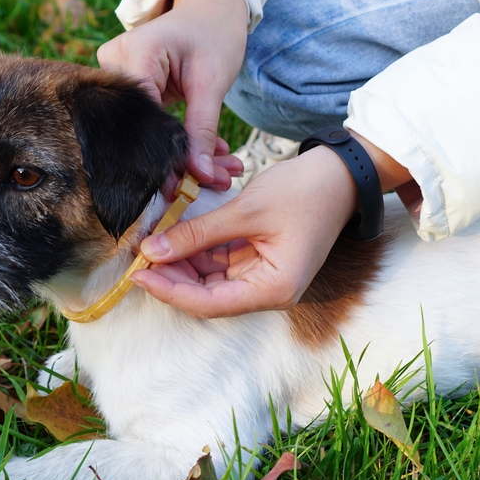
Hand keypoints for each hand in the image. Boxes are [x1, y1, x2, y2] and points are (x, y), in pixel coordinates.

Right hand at [97, 0, 247, 189]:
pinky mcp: (129, 88)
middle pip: (142, 128)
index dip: (164, 155)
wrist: (210, 12)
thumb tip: (200, 175)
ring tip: (219, 173)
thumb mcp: (212, 83)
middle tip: (214, 182)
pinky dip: (178, 141)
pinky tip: (206, 158)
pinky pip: (150, 123)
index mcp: (136, 53)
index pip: (143, 118)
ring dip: (183, 155)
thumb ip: (203, 130)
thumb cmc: (213, 35)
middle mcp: (116, 63)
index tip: (189, 185)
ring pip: (147, 131)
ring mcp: (118, 75)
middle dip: (180, 160)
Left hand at [129, 146, 359, 317]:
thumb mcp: (245, 211)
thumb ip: (197, 234)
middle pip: (207, 297)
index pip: (210, 304)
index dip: (170, 292)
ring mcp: (263, 277)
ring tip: (151, 245)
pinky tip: (172, 238)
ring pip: (209, 282)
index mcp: (274, 289)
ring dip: (181, 265)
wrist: (340, 175)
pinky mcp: (257, 261)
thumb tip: (151, 251)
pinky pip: (218, 264)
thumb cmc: (304, 192)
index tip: (138, 275)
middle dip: (171, 278)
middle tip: (138, 256)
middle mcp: (269, 291)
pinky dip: (195, 252)